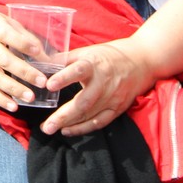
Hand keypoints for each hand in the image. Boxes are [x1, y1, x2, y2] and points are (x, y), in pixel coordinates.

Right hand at [0, 3, 50, 111]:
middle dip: (24, 72)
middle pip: (3, 60)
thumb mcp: (3, 21)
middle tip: (42, 81)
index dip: (22, 43)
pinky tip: (13, 106)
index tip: (38, 51)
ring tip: (30, 97)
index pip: (6, 35)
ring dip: (13, 89)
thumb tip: (46, 56)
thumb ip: (24, 36)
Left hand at [39, 37, 154, 135]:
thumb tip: (40, 62)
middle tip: (45, 125)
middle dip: (63, 116)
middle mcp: (103, 83)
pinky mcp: (118, 108)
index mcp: (93, 64)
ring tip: (50, 129)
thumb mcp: (86, 51)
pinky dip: (83, 128)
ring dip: (69, 124)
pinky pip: (99, 122)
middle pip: (82, 102)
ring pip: (89, 115)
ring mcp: (112, 98)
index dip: (64, 77)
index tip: (49, 85)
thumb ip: (64, 58)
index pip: (77, 71)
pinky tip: (67, 131)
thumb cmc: (108, 55)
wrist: (141, 61)